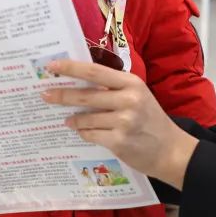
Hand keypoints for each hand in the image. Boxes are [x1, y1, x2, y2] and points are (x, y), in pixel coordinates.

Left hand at [43, 59, 198, 188]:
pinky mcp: (119, 141)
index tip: (51, 67)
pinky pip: (91, 135)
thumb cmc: (150, 119)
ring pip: (85, 118)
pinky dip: (84, 133)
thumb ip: (113, 88)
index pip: (94, 71)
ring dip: (73, 119)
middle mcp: (128, 99)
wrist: (170, 150)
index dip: (70, 68)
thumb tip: (78, 83)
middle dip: (62, 95)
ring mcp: (124, 121)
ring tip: (67, 120)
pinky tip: (83, 132)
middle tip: (44, 94)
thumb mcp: (137, 95)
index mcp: (131, 83)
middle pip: (85, 95)